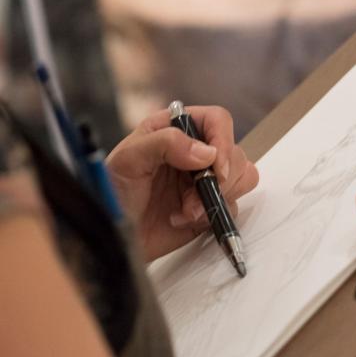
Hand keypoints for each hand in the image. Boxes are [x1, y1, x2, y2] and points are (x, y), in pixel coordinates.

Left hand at [106, 106, 258, 261]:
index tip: (216, 169)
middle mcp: (195, 152)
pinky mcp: (209, 206)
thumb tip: (207, 152)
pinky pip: (231, 207)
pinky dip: (211, 216)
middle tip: (193, 197)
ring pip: (242, 179)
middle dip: (220, 180)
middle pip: (234, 154)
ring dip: (218, 198)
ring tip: (187, 211)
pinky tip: (183, 220)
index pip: (218, 121)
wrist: (112, 235)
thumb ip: (165, 144)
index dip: (223, 142)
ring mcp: (204, 180)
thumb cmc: (113, 193)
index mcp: (176, 129)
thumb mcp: (129, 160)